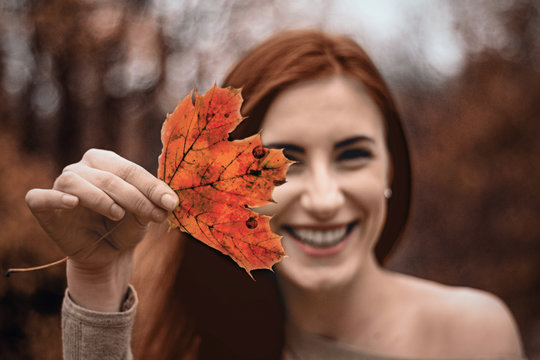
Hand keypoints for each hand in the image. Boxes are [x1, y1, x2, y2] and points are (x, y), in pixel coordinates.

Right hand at [25, 149, 177, 310]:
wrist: (106, 255)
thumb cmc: (126, 227)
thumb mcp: (144, 216)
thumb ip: (153, 203)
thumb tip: (170, 201)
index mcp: (106, 162)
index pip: (130, 170)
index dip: (152, 187)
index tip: (171, 203)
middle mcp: (82, 168)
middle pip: (107, 176)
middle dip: (135, 196)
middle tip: (155, 215)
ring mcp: (61, 185)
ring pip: (76, 182)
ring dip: (100, 198)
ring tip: (118, 214)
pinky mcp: (43, 207)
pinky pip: (41, 197)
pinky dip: (55, 198)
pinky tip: (72, 203)